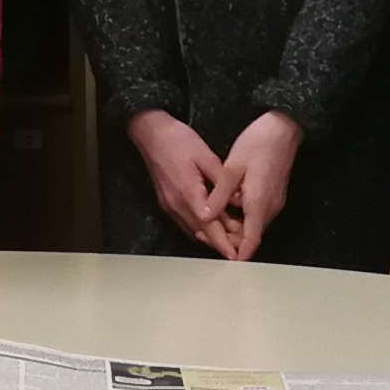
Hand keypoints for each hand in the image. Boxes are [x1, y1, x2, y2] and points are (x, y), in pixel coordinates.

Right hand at [129, 110, 226, 245]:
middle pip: (201, 232)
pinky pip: (184, 222)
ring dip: (209, 237)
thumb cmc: (179, 140)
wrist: (151, 133)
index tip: (235, 255)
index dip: (223, 242)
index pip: (209, 226)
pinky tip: (210, 226)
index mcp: (189, 193)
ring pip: (192, 229)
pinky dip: (199, 228)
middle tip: (238, 250)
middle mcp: (177, 204)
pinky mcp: (166, 201)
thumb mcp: (206, 156)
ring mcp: (169, 204)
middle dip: (219, 243)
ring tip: (229, 240)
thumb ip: (223, 181)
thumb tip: (238, 200)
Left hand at [203, 109, 303, 262]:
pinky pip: (257, 215)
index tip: (227, 264)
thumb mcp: (232, 168)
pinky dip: (241, 219)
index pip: (251, 239)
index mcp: (259, 203)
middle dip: (230, 240)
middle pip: (251, 235)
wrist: (283, 128)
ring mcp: (274, 202)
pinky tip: (225, 210)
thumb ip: (218, 195)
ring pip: (253, 225)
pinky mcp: (273, 195)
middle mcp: (270, 207)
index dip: (239, 253)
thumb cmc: (257, 144)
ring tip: (209, 222)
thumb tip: (205, 217)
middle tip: (204, 234)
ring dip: (234, 229)